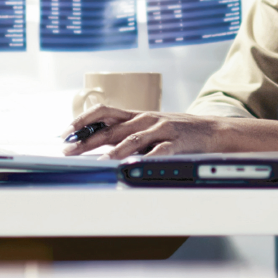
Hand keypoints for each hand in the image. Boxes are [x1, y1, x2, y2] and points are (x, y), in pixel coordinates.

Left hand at [61, 104, 223, 158]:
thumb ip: (124, 133)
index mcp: (135, 115)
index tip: (66, 133)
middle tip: (70, 150)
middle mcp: (145, 119)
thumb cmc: (176, 130)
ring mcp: (161, 129)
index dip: (82, 121)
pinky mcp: (176, 142)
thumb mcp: (147, 127)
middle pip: (111, 128)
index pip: (103, 112)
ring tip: (99, 161)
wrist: (211, 130)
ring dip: (114, 150)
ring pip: (133, 138)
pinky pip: (160, 151)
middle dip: (88, 139)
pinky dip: (147, 158)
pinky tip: (135, 165)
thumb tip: (94, 142)